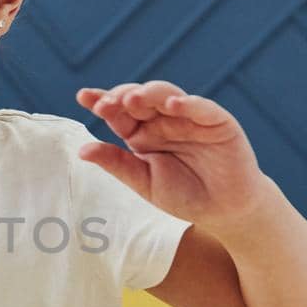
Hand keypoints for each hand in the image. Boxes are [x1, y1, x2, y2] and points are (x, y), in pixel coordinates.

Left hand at [76, 81, 269, 230]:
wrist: (225, 211)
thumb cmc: (184, 195)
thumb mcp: (144, 182)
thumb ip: (118, 163)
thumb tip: (81, 150)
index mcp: (142, 133)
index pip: (119, 112)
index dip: (102, 101)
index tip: (83, 97)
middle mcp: (164, 120)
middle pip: (140, 98)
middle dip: (122, 97)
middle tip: (105, 104)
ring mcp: (190, 118)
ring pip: (167, 95)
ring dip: (149, 94)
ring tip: (132, 99)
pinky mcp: (218, 122)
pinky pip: (202, 108)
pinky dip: (189, 103)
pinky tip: (173, 104)